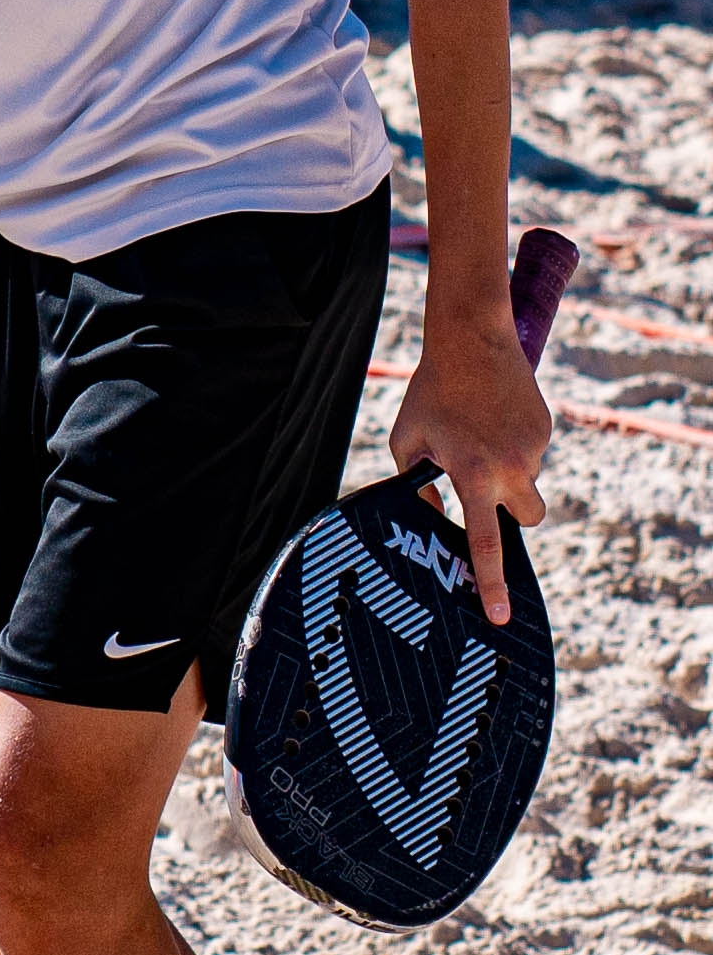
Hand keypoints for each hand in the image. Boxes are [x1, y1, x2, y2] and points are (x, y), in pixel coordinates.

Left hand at [388, 309, 550, 623]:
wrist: (471, 339)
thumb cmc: (430, 392)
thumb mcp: (407, 442)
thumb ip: (418, 486)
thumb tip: (437, 517)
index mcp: (472, 476)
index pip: (485, 543)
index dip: (491, 582)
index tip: (500, 615)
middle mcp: (510, 467)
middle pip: (528, 518)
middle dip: (513, 515)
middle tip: (487, 491)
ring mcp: (534, 448)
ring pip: (528, 481)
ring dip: (508, 472)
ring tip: (478, 434)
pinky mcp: (546, 428)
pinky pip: (532, 452)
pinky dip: (514, 444)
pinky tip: (492, 416)